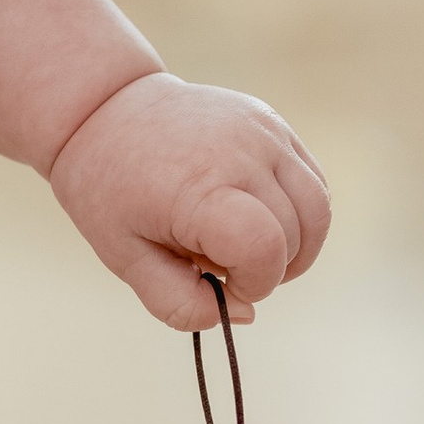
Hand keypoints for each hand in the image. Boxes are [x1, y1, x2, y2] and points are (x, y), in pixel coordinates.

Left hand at [50, 70, 330, 331]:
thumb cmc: (111, 190)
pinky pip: (312, 180)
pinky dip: (299, 212)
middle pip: (293, 235)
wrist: (106, 112)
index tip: (220, 281)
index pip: (264, 249)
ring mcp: (263, 132)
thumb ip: (178, 301)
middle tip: (220, 262)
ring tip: (247, 245)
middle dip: (268, 268)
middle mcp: (240, 152)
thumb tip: (244, 311)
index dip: (253, 282)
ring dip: (295, 245)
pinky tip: (259, 216)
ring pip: (317, 209)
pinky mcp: (274, 123)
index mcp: (198, 188)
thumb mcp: (126, 258)